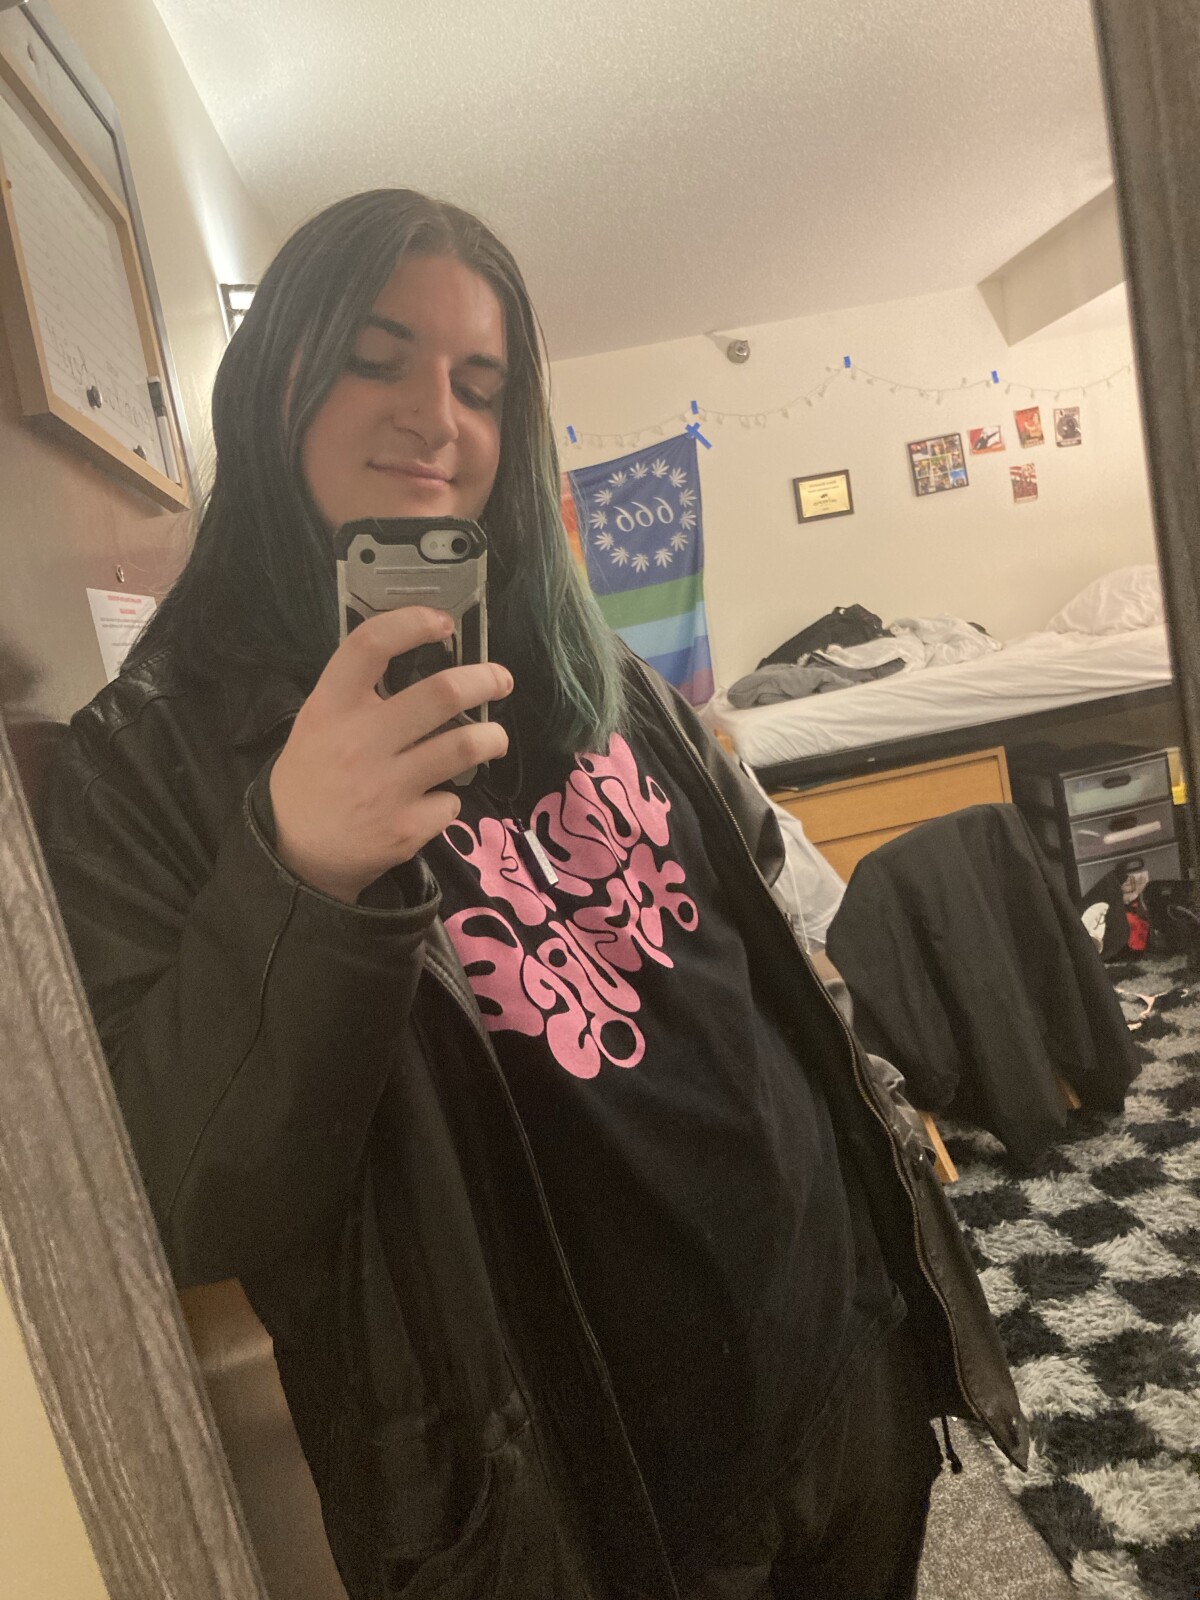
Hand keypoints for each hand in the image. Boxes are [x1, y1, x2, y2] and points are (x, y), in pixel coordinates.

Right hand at [268, 608, 510, 901]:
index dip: (411, 623)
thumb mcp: (318, 723)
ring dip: (492, 737)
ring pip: (464, 746)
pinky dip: (450, 796)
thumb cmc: (314, 776)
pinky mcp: (405, 829)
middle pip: (441, 694)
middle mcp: (357, 743)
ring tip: (493, 738)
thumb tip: (428, 657)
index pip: (369, 646)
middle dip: (484, 680)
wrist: (295, 855)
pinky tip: (434, 799)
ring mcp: (383, 788)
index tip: (443, 622)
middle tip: (501, 679)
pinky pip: (451, 800)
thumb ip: (359, 692)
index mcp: (330, 709)